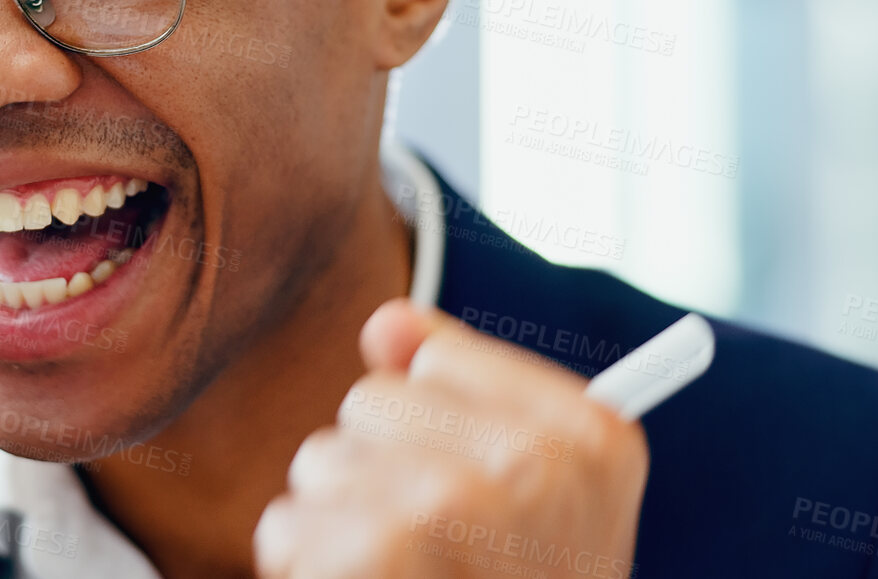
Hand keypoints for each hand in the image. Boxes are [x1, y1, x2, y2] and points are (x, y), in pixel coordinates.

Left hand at [253, 299, 647, 577]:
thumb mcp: (539, 500)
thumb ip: (468, 393)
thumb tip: (384, 323)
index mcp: (590, 437)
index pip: (436, 352)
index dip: (434, 426)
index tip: (470, 497)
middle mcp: (527, 463)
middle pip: (369, 399)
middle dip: (379, 473)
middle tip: (433, 557)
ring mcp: (447, 506)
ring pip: (319, 460)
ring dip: (338, 528)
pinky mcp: (372, 553)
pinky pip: (287, 524)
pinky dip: (307, 574)